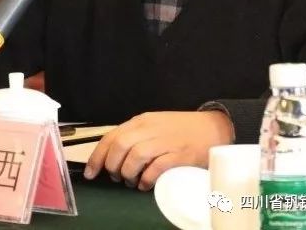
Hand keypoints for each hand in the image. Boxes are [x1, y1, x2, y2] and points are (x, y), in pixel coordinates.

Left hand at [84, 111, 233, 190]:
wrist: (214, 127)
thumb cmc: (182, 129)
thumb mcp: (155, 125)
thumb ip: (137, 136)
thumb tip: (114, 156)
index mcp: (142, 121)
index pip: (112, 136)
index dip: (97, 156)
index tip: (91, 172)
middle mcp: (150, 128)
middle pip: (120, 146)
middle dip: (112, 166)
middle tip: (117, 177)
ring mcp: (165, 140)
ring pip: (134, 156)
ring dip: (128, 174)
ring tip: (133, 181)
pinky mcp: (179, 154)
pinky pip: (155, 168)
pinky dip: (146, 179)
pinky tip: (146, 184)